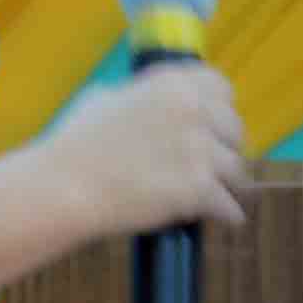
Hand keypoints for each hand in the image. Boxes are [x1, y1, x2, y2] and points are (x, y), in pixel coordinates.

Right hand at [48, 58, 248, 239]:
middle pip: (234, 130)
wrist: (64, 186)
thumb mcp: (104, 99)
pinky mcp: (200, 189)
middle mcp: (194, 111)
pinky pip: (230, 206)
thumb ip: (137, 95)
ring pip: (237, 170)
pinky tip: (225, 218)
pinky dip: (227, 214)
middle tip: (215, 164)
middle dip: (225, 148)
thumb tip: (143, 100)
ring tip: (221, 192)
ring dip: (229, 183)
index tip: (215, 124)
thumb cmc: (74, 143)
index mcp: (173, 84)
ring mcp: (200, 151)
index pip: (221, 88)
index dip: (220, 108)